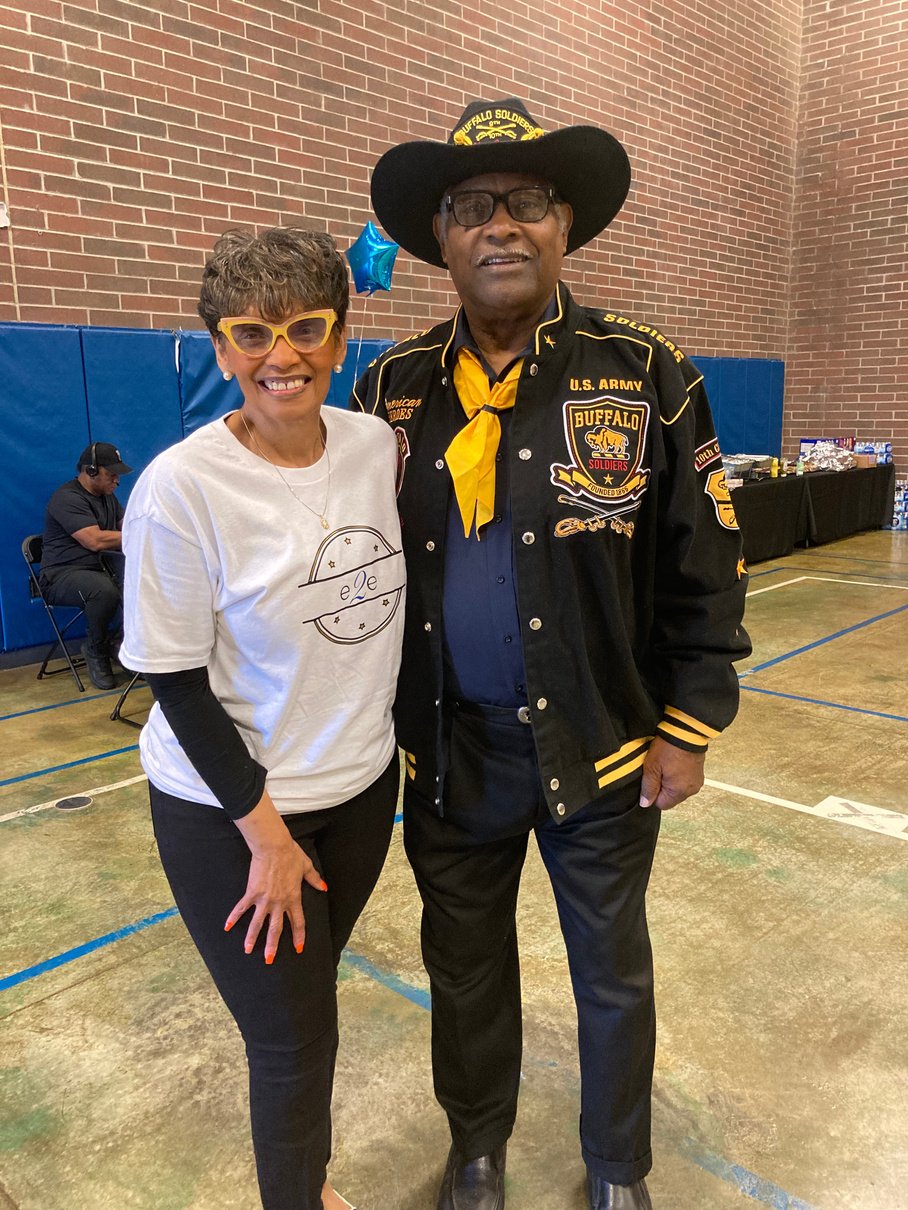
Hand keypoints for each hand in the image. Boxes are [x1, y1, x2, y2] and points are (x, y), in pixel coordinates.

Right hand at [226, 792, 326, 962]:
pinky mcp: (252, 893)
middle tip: (269, 960)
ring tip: (247, 950)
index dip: (298, 936)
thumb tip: (324, 887)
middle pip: (276, 929)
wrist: (274, 847)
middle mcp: (279, 902)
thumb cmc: (291, 855)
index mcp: (293, 898)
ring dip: (252, 937)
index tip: (298, 949)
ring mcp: (264, 899)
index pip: (298, 922)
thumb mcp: (306, 867)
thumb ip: (314, 880)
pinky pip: (242, 908)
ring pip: (258, 923)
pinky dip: (233, 917)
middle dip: (272, 946)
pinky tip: (226, 927)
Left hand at [639, 736, 705, 809]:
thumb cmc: (668, 748)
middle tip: (659, 769)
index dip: (653, 793)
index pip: (661, 804)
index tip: (652, 779)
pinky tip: (675, 762)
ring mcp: (697, 781)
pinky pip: (685, 780)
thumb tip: (645, 803)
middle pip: (671, 797)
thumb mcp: (652, 767)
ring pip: (678, 788)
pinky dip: (679, 774)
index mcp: (679, 792)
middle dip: (662, 786)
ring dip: (671, 780)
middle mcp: (691, 790)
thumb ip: (648, 788)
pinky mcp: (699, 773)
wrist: (687, 731)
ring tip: (667, 764)